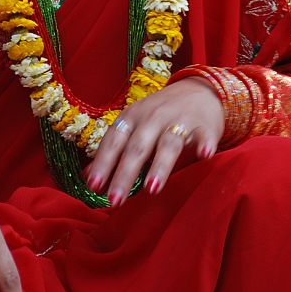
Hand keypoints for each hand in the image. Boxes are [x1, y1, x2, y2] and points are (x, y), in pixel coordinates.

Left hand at [85, 78, 223, 205]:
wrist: (198, 91)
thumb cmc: (160, 115)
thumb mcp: (134, 126)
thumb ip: (113, 151)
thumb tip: (86, 177)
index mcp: (132, 117)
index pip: (114, 141)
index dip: (104, 162)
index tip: (94, 186)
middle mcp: (153, 117)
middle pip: (137, 147)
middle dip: (125, 174)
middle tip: (115, 200)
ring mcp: (179, 120)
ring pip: (168, 144)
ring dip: (160, 166)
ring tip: (151, 188)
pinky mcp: (204, 125)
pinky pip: (203, 136)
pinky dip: (203, 145)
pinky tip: (204, 156)